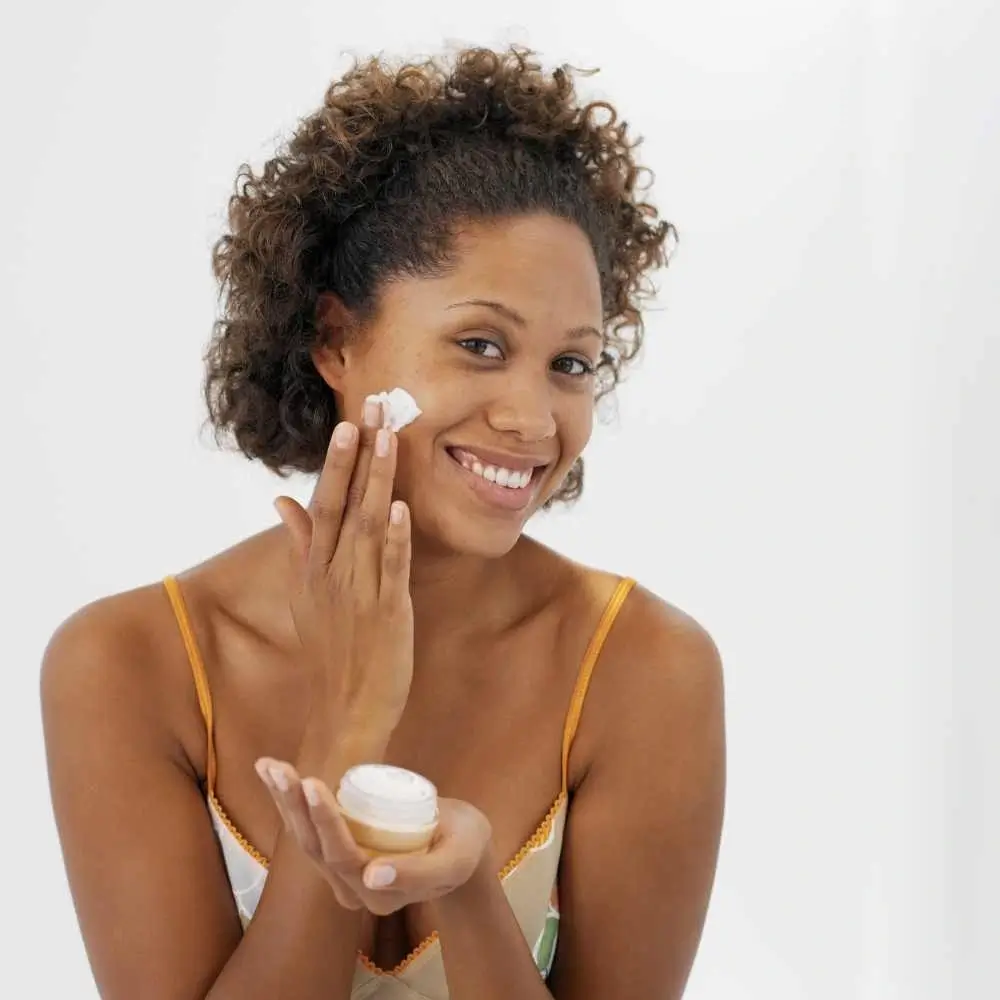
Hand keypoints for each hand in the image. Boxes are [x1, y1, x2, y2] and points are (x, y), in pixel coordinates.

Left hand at [255, 757, 492, 915]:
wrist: (462, 848)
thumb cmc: (463, 848)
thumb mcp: (454, 860)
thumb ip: (420, 872)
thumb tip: (371, 875)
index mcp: (378, 895)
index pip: (341, 856)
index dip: (324, 821)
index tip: (314, 783)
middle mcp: (351, 890)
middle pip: (314, 847)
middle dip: (294, 806)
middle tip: (280, 768)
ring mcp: (341, 874)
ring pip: (305, 839)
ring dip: (284, 801)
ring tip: (268, 767)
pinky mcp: (338, 854)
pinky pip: (309, 830)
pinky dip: (290, 802)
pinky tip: (274, 776)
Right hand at [274, 400, 413, 756]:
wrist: (345, 712)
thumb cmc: (331, 651)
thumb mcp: (307, 595)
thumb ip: (299, 544)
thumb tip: (281, 501)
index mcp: (314, 567)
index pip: (323, 502)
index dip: (336, 461)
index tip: (348, 420)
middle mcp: (332, 574)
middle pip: (342, 503)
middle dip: (356, 455)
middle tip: (371, 409)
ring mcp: (358, 592)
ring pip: (366, 526)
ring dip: (377, 481)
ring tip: (386, 439)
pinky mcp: (387, 614)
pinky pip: (390, 570)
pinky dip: (393, 539)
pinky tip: (399, 509)